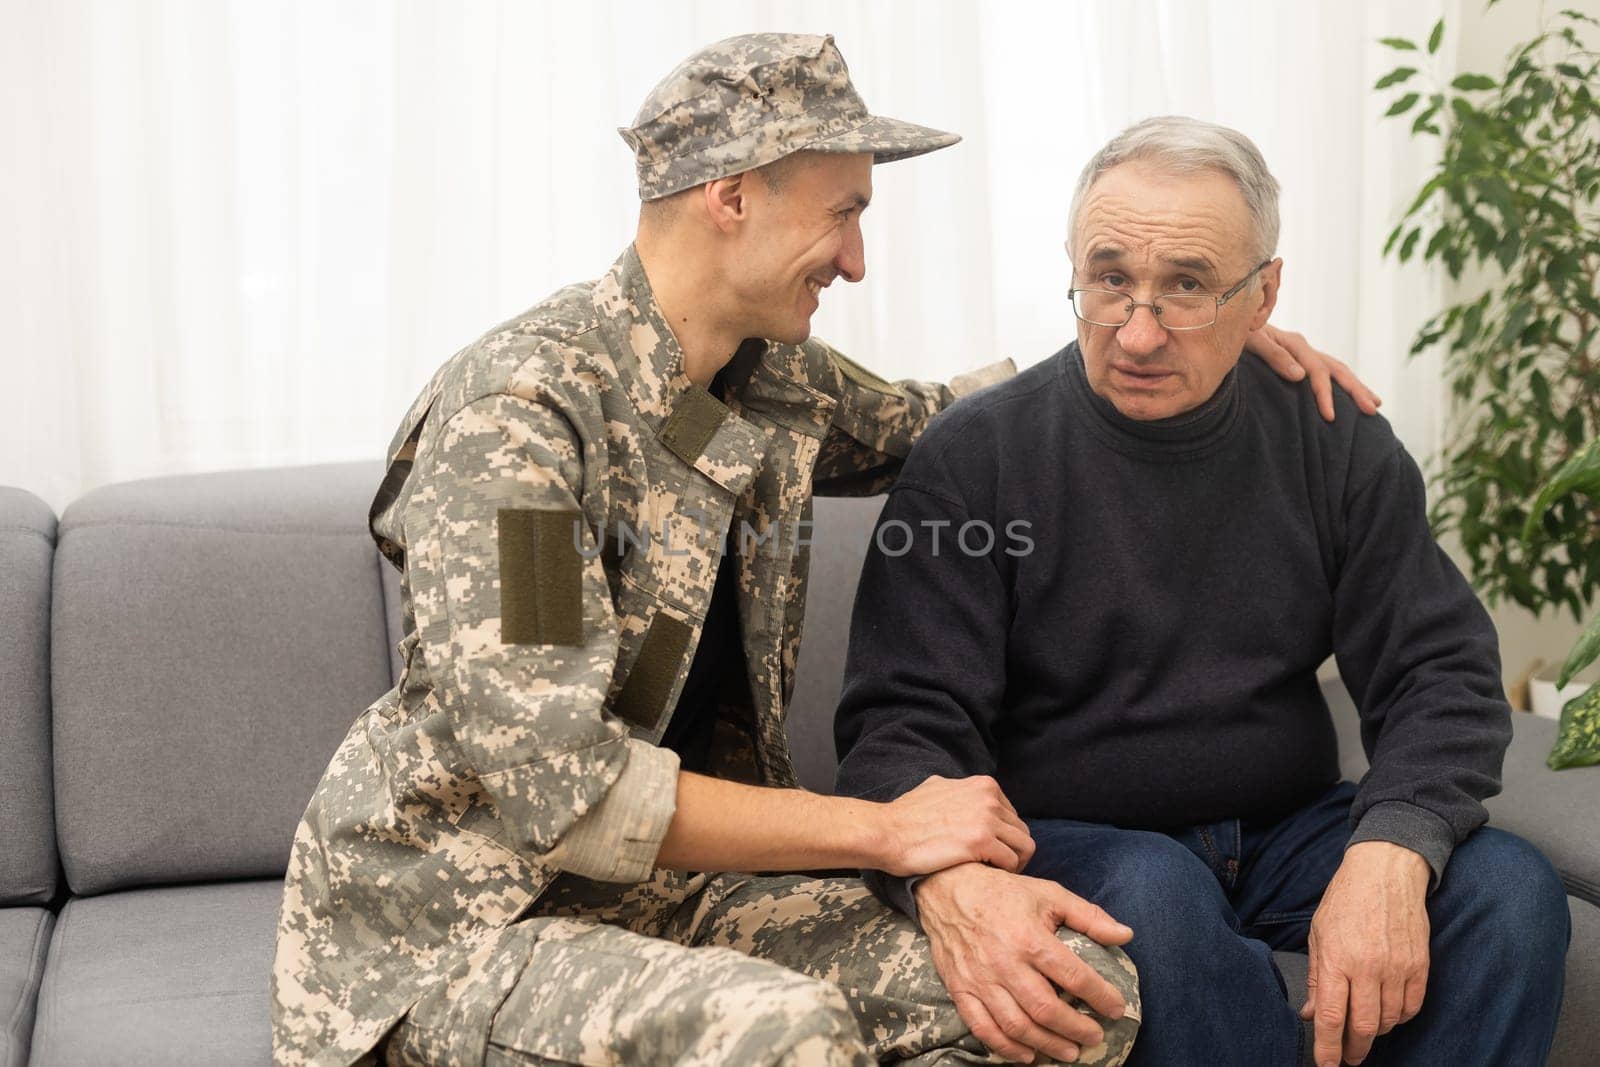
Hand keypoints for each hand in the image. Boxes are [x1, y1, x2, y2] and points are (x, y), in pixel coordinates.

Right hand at [875, 775, 1035, 876]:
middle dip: (1013, 851)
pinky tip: (987, 876)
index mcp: (983, 785)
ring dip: (1014, 864)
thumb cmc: (906, 816)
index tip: (994, 851)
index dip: (1005, 836)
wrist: (888, 832)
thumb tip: (966, 797)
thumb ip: (961, 792)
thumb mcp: (938, 787)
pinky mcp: (981, 841)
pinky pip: (1011, 861)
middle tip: (997, 868)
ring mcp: (987, 818)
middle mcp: (989, 798)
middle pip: (1022, 831)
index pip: (1013, 814)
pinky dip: (1004, 872)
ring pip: (1024, 846)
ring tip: (998, 875)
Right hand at [917, 863, 1132, 1063]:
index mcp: (1030, 938)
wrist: (948, 888)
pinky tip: (1027, 1054)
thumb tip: (1125, 935)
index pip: (1074, 977)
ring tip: (1069, 1051)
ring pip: (1016, 1025)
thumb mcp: (1049, 894)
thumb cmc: (1003, 893)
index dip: (1101, 996)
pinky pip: (983, 1028)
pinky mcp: (960, 989)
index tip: (1116, 1008)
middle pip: (1046, 1009)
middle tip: (1094, 1037)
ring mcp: (980, 979)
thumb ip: (1089, 916)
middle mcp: (1005, 963)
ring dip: (1046, 1044)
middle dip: (1076, 1029)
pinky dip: (1005, 1048)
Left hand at [1246, 324, 1381, 421]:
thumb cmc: (1234, 333)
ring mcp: (1302, 353)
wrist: (1226, 322)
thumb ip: (1274, 355)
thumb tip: (1301, 375)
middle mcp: (1303, 348)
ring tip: (1374, 404)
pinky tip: (1348, 396)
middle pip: (1336, 369)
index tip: (1330, 418)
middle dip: (1356, 390)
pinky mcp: (1297, 360)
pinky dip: (1340, 384)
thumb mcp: (1250, 340)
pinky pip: (1325, 372)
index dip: (1325, 395)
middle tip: (1372, 411)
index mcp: (1294, 344)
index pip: (1317, 372)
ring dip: (1356, 386)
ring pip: (1336, 370)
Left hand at [1300, 841, 1430, 1065]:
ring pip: (1390, 1021)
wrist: (1386, 871)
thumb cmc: (1346, 900)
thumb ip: (1318, 978)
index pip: (1333, 1017)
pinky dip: (1399, 1018)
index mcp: (1337, 958)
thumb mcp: (1319, 934)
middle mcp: (1368, 967)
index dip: (1329, 1048)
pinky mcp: (1420, 966)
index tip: (1327, 1065)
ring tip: (1365, 1031)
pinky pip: (1412, 1007)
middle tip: (1348, 1057)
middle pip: (1364, 1027)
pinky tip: (1388, 1014)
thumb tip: (1311, 1014)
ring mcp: (1397, 967)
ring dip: (1376, 1032)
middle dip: (1354, 1049)